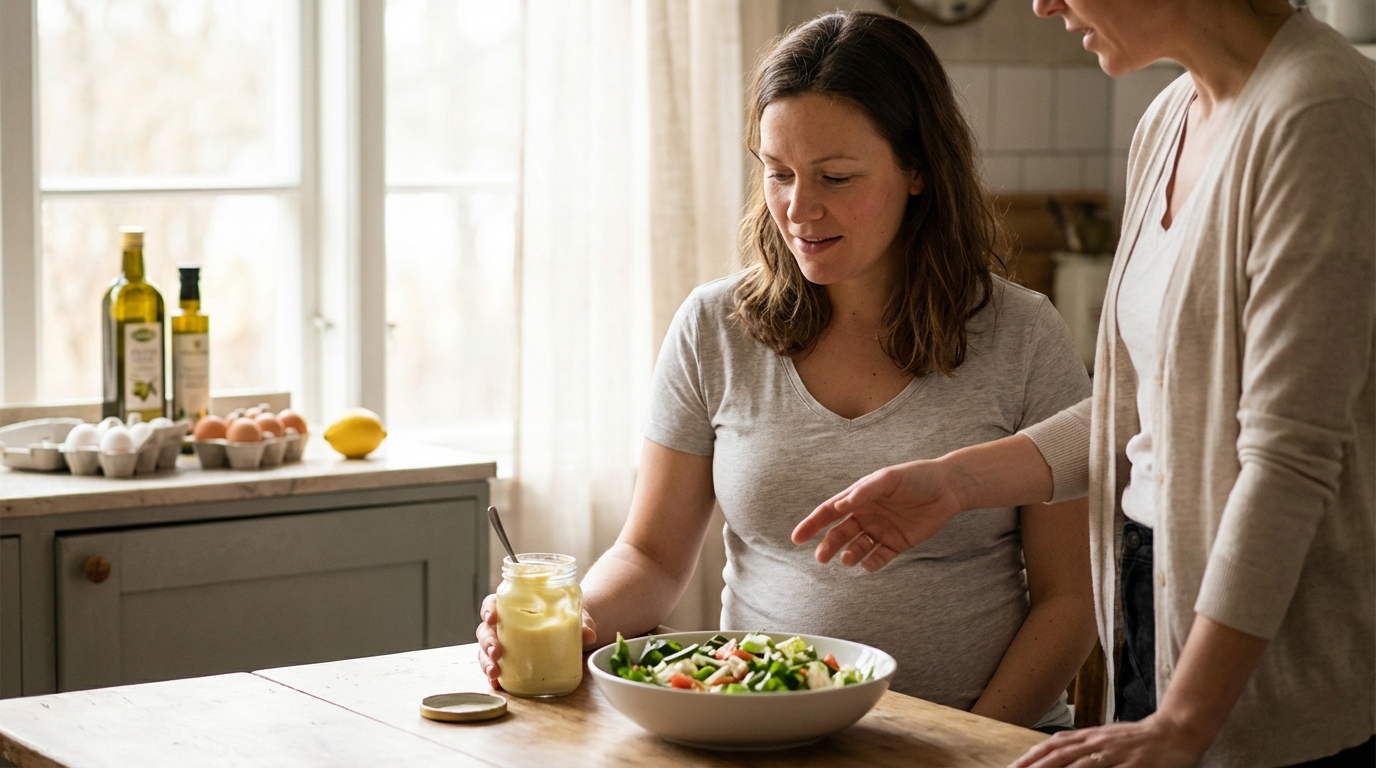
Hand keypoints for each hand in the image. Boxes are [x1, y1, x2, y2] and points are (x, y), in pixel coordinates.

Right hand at [476, 594, 598, 689]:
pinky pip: (495, 669)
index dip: (488, 609)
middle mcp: (504, 626)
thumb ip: (582, 623)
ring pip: (485, 651)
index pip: (493, 603)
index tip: (492, 617)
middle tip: (497, 651)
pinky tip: (497, 684)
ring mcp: (504, 645)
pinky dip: (494, 677)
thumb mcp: (576, 617)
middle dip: (488, 642)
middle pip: (485, 630)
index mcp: (514, 606)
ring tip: (495, 673)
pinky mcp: (509, 663)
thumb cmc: (567, 618)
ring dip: (486, 662)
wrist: (573, 633)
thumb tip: (589, 634)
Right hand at [791, 459, 962, 570]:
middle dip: (828, 545)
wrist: (949, 488)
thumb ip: (865, 491)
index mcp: (858, 497)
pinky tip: (868, 563)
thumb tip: (841, 504)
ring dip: (849, 555)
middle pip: (840, 533)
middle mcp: (866, 515)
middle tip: (821, 557)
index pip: (829, 512)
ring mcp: (880, 530)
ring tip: (849, 559)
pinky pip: (879, 557)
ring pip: (857, 547)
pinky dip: (871, 562)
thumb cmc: (916, 477)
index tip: (796, 538)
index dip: (811, 524)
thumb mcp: (888, 479)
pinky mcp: (897, 543)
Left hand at [1010, 715, 1207, 767]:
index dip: (1032, 756)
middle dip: (1035, 767)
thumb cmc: (1138, 739)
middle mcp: (1098, 743)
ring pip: (1080, 766)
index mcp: (1091, 736)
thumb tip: (1057, 743)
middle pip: (1060, 755)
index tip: (1013, 767)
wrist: (1176, 732)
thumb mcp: (1106, 737)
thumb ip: (1083, 744)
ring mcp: (1116, 754)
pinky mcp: (1134, 766)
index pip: (1055, 744)